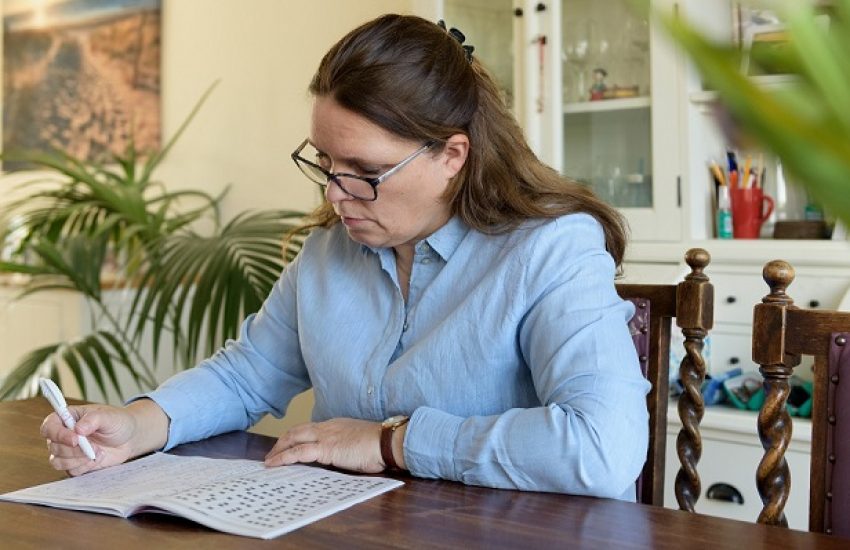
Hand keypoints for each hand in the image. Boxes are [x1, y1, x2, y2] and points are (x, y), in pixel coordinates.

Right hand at [40, 399, 168, 476]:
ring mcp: (68, 451)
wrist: (129, 438)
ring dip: (79, 459)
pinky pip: (71, 471)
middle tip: (94, 446)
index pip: (49, 427)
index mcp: (67, 418)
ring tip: (98, 451)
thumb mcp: (109, 416)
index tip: (75, 439)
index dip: (58, 435)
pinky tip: (98, 458)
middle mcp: (63, 435)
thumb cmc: (117, 422)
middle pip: (53, 447)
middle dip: (74, 450)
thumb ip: (93, 419)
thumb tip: (78, 429)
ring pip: (58, 462)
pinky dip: (86, 467)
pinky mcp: (75, 464)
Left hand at [264, 418, 386, 472]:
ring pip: (293, 438)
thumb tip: (340, 458)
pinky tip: (274, 464)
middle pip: (297, 430)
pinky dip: (283, 457)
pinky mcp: (325, 448)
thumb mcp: (358, 444)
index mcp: (336, 425)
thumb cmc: (378, 446)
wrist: (387, 442)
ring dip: (278, 449)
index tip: (288, 445)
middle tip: (272, 454)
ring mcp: (325, 436)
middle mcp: (327, 427)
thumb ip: (345, 448)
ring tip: (269, 461)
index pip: (309, 429)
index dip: (296, 436)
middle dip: (282, 441)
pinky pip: (298, 452)